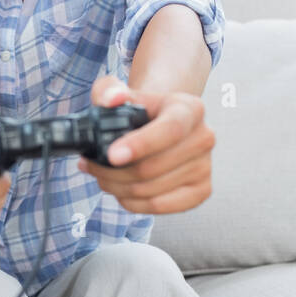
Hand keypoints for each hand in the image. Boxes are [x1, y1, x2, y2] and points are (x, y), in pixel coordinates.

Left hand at [77, 74, 215, 213]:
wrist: (159, 125)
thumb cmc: (138, 110)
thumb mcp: (118, 91)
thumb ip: (109, 90)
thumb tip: (112, 99)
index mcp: (190, 108)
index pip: (171, 129)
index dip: (141, 145)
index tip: (112, 155)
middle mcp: (204, 137)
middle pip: (153, 167)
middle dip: (112, 171)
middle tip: (90, 165)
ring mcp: (205, 167)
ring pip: (151, 190)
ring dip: (117, 188)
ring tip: (101, 176)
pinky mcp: (201, 192)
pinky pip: (160, 207)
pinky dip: (133, 204)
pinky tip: (120, 191)